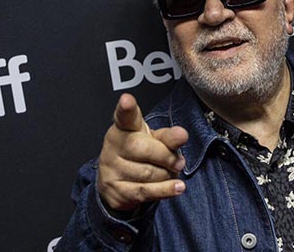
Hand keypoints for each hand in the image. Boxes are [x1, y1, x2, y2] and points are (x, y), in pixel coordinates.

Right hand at [97, 94, 188, 211]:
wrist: (119, 181)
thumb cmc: (139, 153)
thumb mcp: (154, 140)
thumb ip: (168, 136)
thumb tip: (182, 135)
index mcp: (124, 127)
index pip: (125, 116)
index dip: (126, 108)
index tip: (127, 100)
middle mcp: (114, 145)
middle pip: (143, 148)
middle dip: (166, 156)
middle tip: (178, 162)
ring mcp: (111, 168)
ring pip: (147, 173)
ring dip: (167, 174)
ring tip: (171, 172)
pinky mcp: (116, 190)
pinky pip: (145, 191)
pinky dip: (165, 190)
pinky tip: (178, 187)